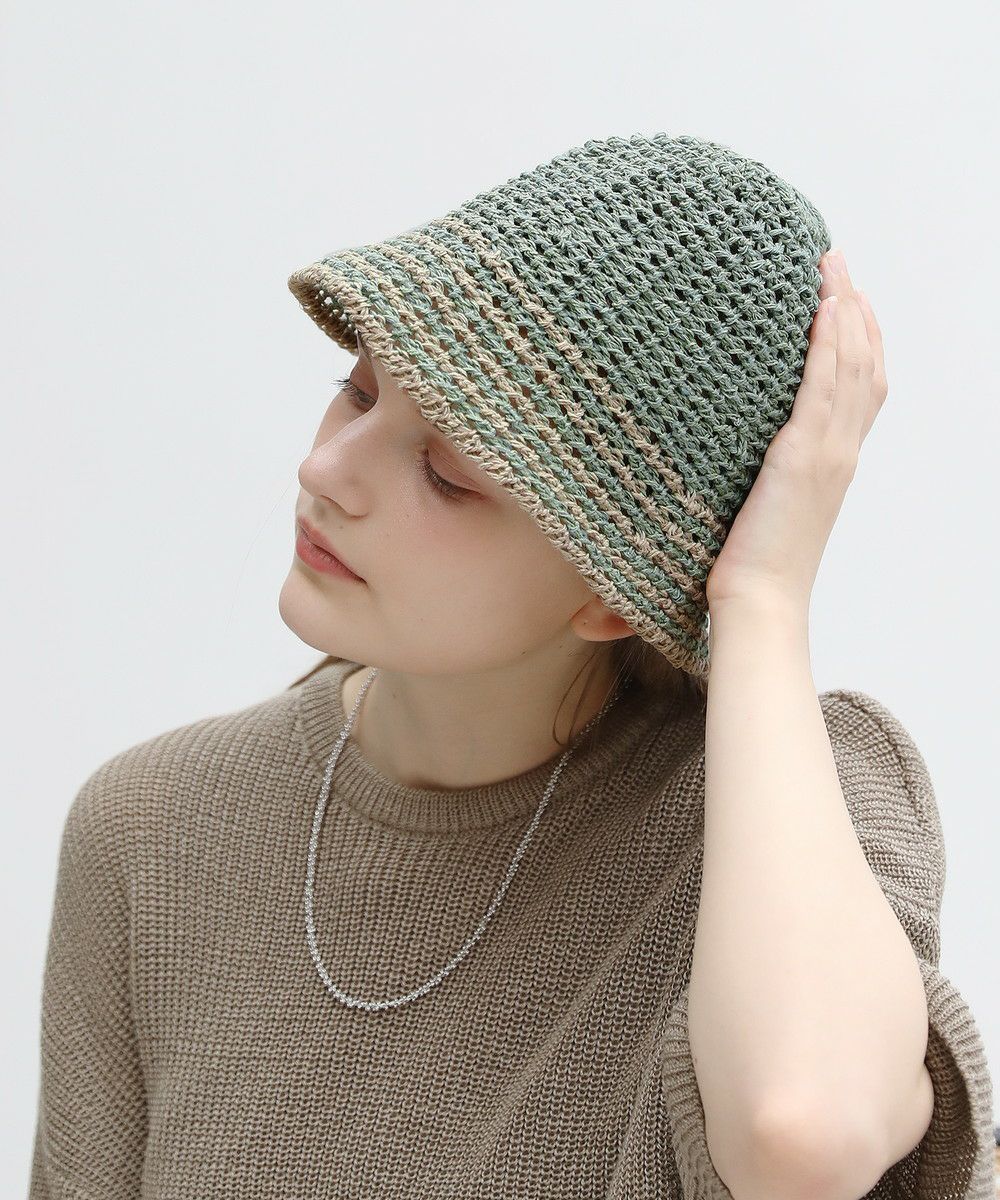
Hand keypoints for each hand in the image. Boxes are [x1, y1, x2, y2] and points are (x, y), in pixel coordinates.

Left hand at [704, 248, 888, 613]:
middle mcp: (841, 451)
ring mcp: (827, 453)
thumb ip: (770, 469)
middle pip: (866, 364)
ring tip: (831, 267)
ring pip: (851, 367)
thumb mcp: (767, 505)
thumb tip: (744, 447)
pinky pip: (822, 390)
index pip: (862, 386)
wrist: (758, 603)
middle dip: (856, 308)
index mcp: (836, 460)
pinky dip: (828, 346)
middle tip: (838, 263)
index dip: (860, 338)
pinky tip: (822, 310)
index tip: (845, 298)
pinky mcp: (800, 458)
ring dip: (845, 310)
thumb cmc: (751, 564)